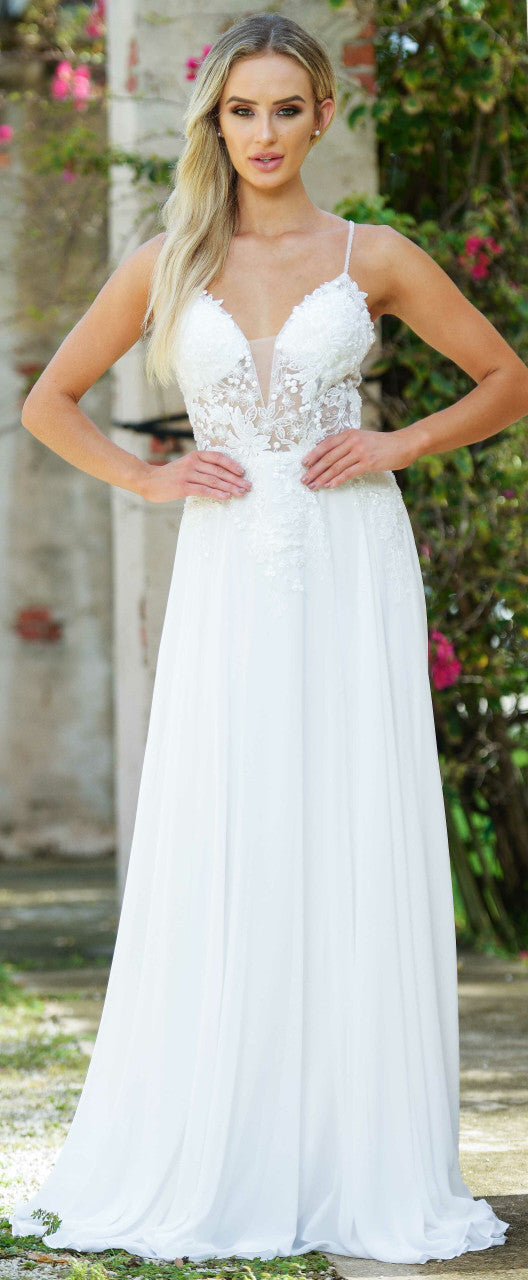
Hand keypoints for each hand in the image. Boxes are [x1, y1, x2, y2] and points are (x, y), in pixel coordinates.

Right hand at [140, 449, 251, 502]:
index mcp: (195, 455)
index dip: (232, 465)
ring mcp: (187, 474)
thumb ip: (201, 467)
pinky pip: (203, 490)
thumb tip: (221, 476)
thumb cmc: (169, 475)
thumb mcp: (186, 465)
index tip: (243, 473)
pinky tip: (226, 497)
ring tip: (241, 493)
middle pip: (219, 471)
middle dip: (236, 480)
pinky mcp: (182, 486)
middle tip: (248, 487)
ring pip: (214, 481)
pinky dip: (216, 493)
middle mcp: (193, 463)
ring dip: (230, 488)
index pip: (218, 458)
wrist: (147, 480)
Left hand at [300, 427, 415, 489]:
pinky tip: (328, 486)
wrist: (404, 444)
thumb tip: (331, 456)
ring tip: (313, 486)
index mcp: (349, 433)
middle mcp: (353, 441)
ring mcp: (360, 452)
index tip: (303, 464)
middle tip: (304, 480)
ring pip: (335, 466)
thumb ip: (348, 444)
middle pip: (328, 457)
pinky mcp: (368, 463)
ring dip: (322, 478)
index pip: (326, 444)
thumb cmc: (383, 444)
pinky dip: (336, 480)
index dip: (313, 454)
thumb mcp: (363, 438)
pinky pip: (348, 473)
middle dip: (314, 470)